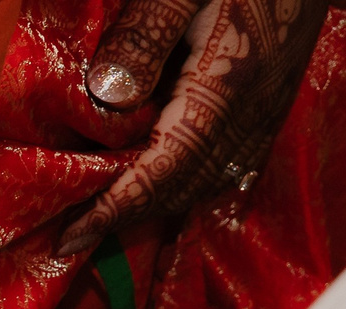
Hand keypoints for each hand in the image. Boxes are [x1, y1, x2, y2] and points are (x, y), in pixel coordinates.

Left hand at [55, 0, 330, 256]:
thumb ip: (146, 35)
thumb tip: (108, 94)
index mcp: (224, 87)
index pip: (161, 169)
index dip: (115, 209)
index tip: (71, 237)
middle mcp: (250, 113)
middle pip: (182, 187)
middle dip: (128, 218)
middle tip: (74, 236)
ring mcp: (266, 113)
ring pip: (208, 183)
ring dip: (157, 207)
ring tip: (108, 219)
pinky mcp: (274, 106)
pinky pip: (232, 167)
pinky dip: (191, 188)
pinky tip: (163, 191)